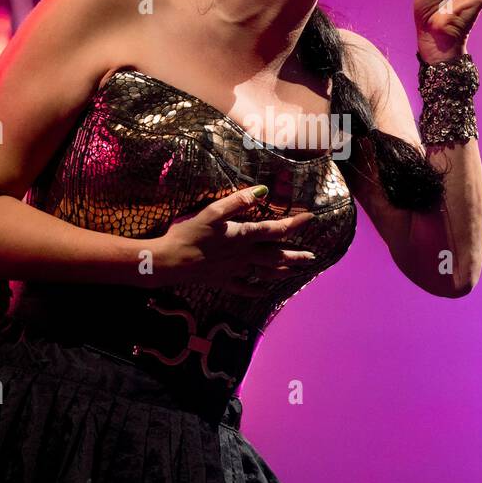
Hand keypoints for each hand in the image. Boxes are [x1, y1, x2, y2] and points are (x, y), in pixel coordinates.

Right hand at [151, 185, 319, 296]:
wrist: (169, 262)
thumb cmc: (188, 234)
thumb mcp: (212, 212)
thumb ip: (238, 201)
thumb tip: (262, 190)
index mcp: (242, 236)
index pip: (275, 229)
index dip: (294, 223)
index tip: (310, 218)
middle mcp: (243, 255)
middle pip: (276, 256)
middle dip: (295, 255)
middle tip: (312, 257)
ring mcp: (234, 270)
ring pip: (264, 272)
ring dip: (282, 271)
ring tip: (296, 271)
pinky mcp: (222, 281)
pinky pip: (244, 288)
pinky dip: (256, 290)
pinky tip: (265, 291)